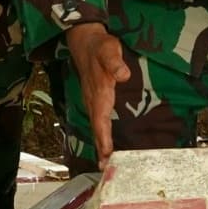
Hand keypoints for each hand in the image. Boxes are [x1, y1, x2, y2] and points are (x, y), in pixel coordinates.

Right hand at [65, 23, 129, 162]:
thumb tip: (123, 75)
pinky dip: (101, 134)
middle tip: (105, 168)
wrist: (84, 40)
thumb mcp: (109, 50)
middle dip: (101, 148)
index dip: (104, 137)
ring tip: (105, 163)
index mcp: (99, 92)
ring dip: (100, 144)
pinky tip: (106, 143)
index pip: (101, 119)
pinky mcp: (95, 99)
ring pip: (96, 126)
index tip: (107, 154)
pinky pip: (98, 121)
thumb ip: (115, 62)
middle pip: (97, 129)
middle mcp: (93, 100)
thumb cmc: (99, 46)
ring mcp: (92, 100)